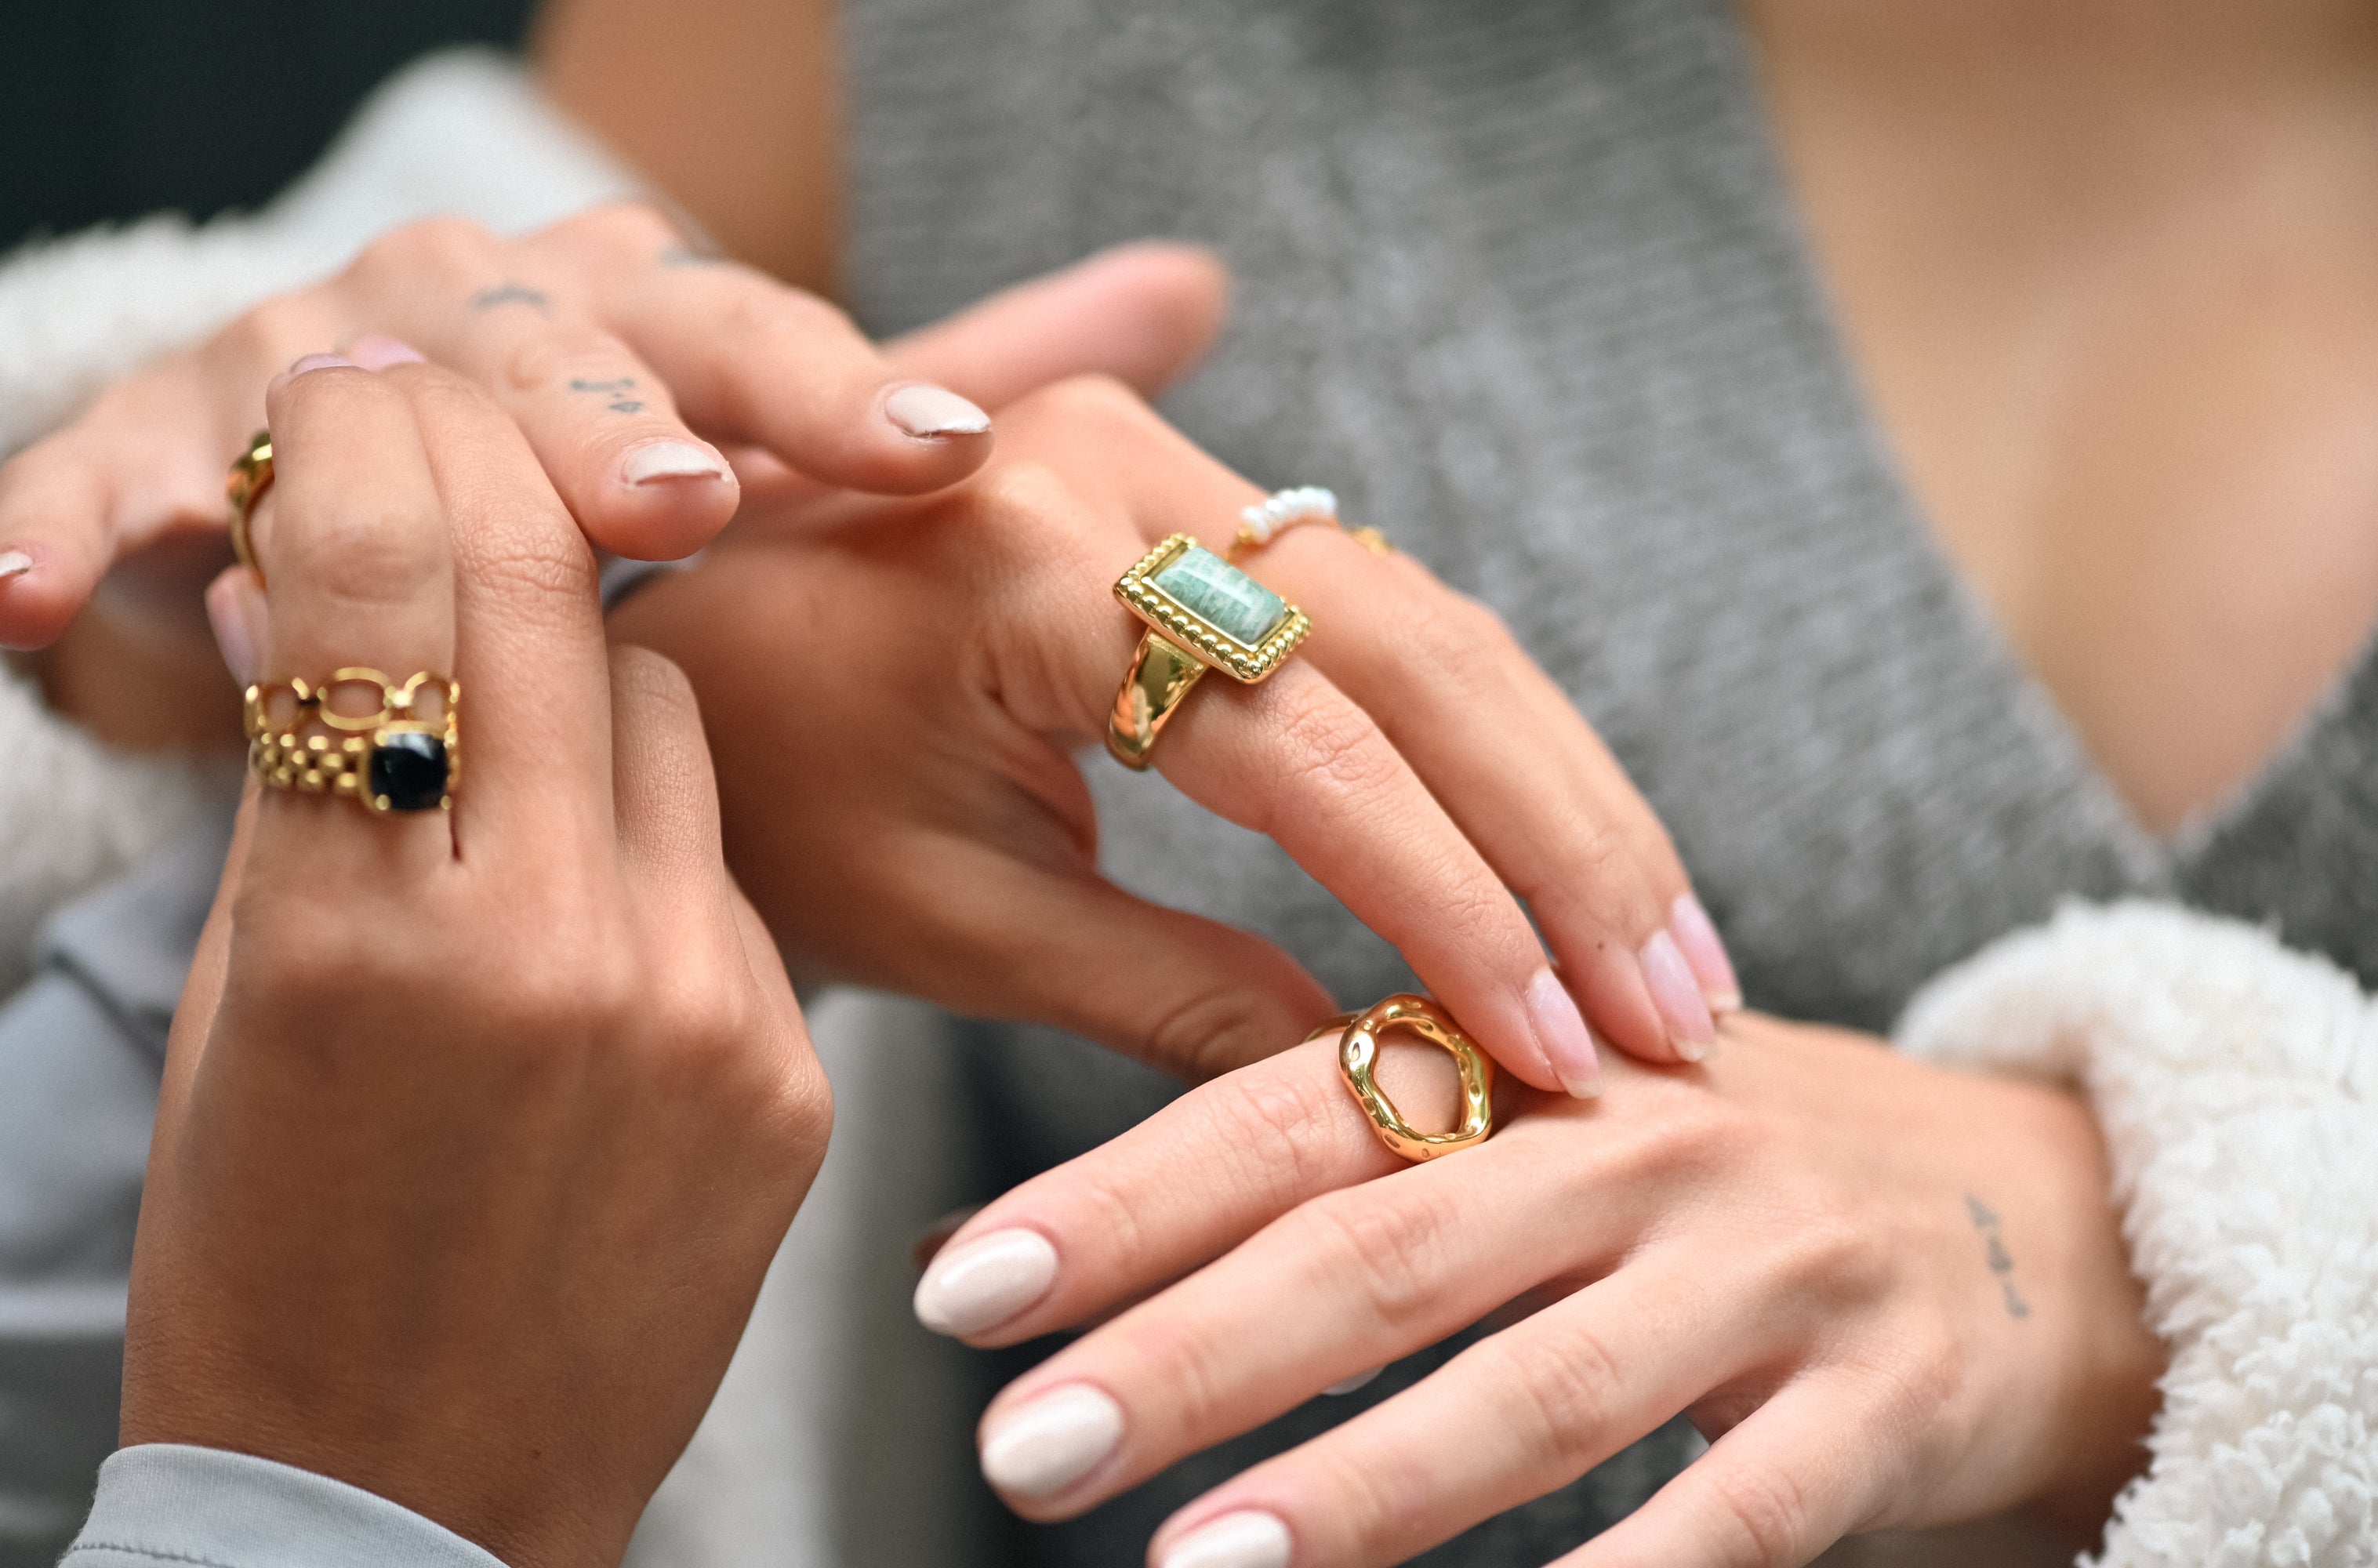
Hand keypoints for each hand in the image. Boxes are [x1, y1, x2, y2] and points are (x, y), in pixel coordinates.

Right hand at [0, 201, 1226, 647]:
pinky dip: (60, 526)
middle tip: (676, 501)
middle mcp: (481, 314)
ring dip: (357, 446)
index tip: (937, 450)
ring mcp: (305, 369)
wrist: (372, 529)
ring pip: (332, 389)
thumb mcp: (785, 437)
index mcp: (644, 320)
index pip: (755, 339)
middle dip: (604, 417)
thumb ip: (967, 371)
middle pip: (550, 349)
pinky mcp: (146, 451)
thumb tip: (1198, 283)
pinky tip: (22, 597)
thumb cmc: (610, 488)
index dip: (835, 391)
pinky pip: (95, 484)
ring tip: (375, 503)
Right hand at [121, 352, 828, 1567]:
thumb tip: (311, 587)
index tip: (355, 388)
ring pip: (672, 707)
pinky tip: (599, 887)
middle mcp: (556, 955)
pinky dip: (659, 829)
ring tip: (521, 714)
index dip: (365, 445)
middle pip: (556, 596)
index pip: (384, 584)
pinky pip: (729, 863)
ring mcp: (698, 1012)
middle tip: (451, 427)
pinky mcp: (788, 1073)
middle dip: (491, 474)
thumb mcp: (246, 1018)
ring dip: (594, 666)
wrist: (415, 1508)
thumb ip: (301, 797)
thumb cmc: (280, 1269)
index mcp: (367, 941)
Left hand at [612, 376, 1742, 1084]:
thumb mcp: (945, 918)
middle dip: (1565, 839)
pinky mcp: (1194, 493)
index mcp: (1031, 556)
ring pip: (1433, 618)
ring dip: (1560, 791)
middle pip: (1422, 647)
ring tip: (1667, 950)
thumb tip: (1387, 1091)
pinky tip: (1576, 854)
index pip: (1308, 744)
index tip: (1562, 1051)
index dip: (1454, 905)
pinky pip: (1381, 615)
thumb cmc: (761, 795)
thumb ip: (1164, 992)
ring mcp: (1166, 457)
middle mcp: (1120, 464)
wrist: (663, 646)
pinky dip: (1489, 746)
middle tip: (1677, 1007)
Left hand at [919, 1014, 2163, 1565]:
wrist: (2042, 1199)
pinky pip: (1739, 1514)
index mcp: (1529, 1055)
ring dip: (1361, 1485)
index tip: (962, 1286)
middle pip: (1390, 1246)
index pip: (1290, 1116)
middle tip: (1023, 1445)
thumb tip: (1052, 1233)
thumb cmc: (1714, 1167)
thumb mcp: (1540, 1118)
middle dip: (1194, 1350)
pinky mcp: (1891, 1397)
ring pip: (1540, 1384)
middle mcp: (1643, 1138)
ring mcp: (1774, 1267)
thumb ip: (1334, 1153)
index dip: (1121, 1196)